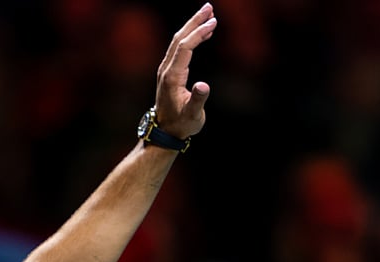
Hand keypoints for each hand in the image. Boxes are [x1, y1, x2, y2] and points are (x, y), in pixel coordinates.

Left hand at [152, 3, 215, 139]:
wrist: (166, 132)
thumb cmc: (181, 125)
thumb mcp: (193, 116)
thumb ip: (198, 100)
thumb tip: (203, 86)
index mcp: (172, 77)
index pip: (185, 48)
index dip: (198, 34)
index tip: (213, 23)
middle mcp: (166, 70)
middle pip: (179, 38)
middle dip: (194, 21)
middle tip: (209, 7)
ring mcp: (166, 70)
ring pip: (178, 41)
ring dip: (192, 26)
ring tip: (209, 14)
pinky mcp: (170, 72)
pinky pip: (180, 49)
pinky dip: (192, 37)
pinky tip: (204, 33)